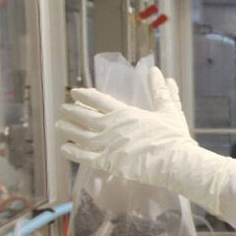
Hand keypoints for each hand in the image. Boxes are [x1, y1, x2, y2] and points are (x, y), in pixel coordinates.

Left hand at [57, 67, 235, 213]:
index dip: (84, 95)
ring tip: (59, 125)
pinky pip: (83, 157)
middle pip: (83, 116)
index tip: (75, 93)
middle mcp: (111, 127)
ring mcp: (107, 146)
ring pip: (78, 135)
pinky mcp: (108, 163)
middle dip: (71, 111)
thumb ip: (161, 91)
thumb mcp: (169, 111)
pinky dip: (72, 152)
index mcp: (124, 113)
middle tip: (63, 109)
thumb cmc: (174, 137)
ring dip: (67, 129)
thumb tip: (157, 72)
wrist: (175, 163)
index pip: (97, 100)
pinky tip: (65, 148)